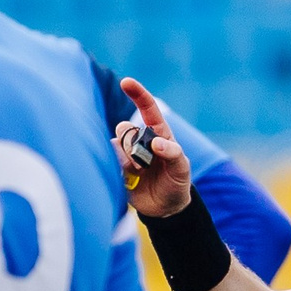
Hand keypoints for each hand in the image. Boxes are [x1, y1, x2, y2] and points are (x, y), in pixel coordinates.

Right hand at [119, 77, 194, 217]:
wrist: (165, 207)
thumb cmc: (176, 182)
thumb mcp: (182, 169)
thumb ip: (172, 153)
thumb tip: (155, 143)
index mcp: (158, 133)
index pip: (147, 109)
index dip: (137, 94)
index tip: (126, 82)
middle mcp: (139, 139)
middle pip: (125, 128)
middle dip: (133, 144)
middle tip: (146, 164)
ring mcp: (126, 153)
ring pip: (115, 144)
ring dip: (127, 160)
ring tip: (140, 173)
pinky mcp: (116, 167)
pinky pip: (109, 160)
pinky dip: (119, 168)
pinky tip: (130, 178)